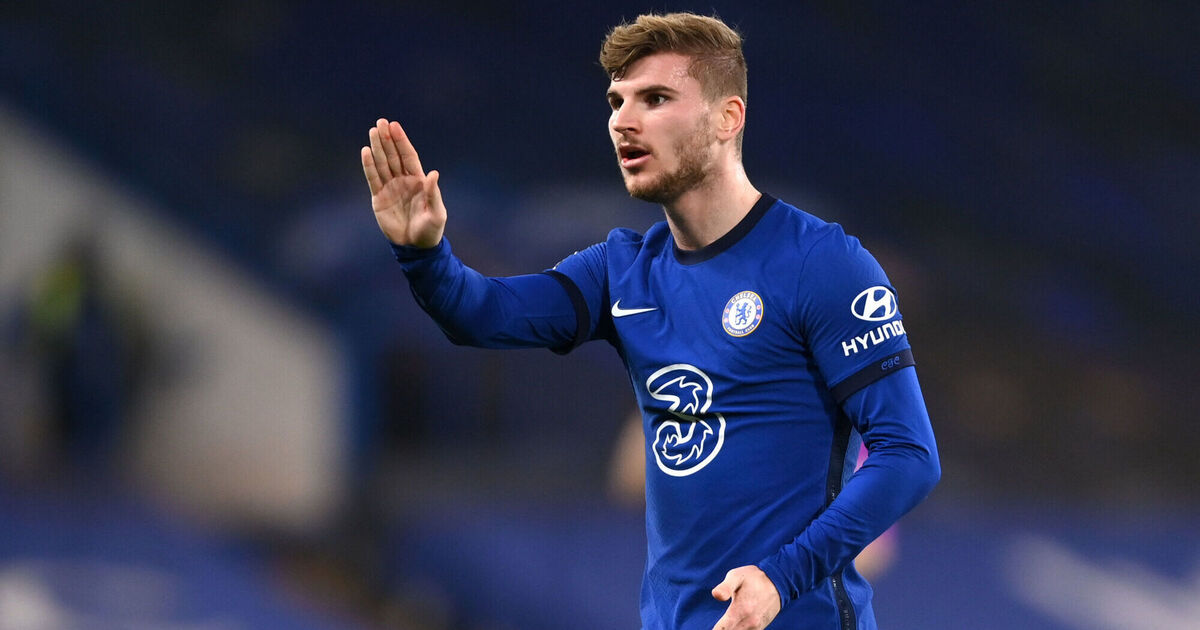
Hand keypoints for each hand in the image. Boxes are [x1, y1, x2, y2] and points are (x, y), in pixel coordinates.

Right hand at [361, 118, 446, 247]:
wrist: (415, 247)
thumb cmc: (430, 230)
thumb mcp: (437, 213)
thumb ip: (433, 193)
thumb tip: (433, 173)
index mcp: (418, 181)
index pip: (408, 156)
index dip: (401, 141)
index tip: (395, 126)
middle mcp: (403, 181)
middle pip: (393, 156)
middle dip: (387, 139)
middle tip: (381, 122)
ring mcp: (390, 188)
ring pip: (382, 164)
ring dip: (377, 148)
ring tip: (372, 131)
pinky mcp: (379, 198)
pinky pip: (373, 179)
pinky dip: (368, 166)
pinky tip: (365, 152)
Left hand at [710, 566, 781, 629]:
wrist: (777, 582)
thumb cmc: (753, 578)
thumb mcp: (737, 576)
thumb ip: (725, 587)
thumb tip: (715, 595)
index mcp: (740, 611)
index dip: (715, 629)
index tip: (711, 627)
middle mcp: (749, 623)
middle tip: (718, 625)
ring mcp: (756, 627)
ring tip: (726, 625)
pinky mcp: (760, 628)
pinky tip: (734, 626)